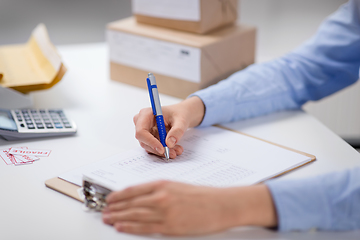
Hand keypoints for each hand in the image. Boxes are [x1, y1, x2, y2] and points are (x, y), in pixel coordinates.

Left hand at [102, 181, 276, 235]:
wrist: (221, 204)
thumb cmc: (203, 195)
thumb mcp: (179, 186)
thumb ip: (160, 190)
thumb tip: (142, 197)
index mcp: (163, 184)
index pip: (134, 189)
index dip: (119, 195)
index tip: (109, 198)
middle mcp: (161, 196)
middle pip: (131, 202)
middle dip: (115, 207)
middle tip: (103, 210)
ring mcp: (165, 212)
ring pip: (135, 214)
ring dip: (118, 216)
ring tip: (107, 218)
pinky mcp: (171, 226)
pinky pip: (145, 227)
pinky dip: (130, 227)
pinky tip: (121, 226)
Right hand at [133, 96, 204, 158]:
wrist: (181, 115)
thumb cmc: (179, 113)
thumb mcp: (181, 121)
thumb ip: (177, 131)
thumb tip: (169, 143)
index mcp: (146, 114)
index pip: (141, 131)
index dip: (150, 141)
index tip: (162, 149)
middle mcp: (142, 123)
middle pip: (144, 141)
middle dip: (159, 149)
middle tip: (173, 153)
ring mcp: (144, 131)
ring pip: (149, 147)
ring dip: (163, 151)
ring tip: (177, 150)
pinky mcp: (148, 138)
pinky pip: (154, 148)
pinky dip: (164, 150)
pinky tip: (175, 149)